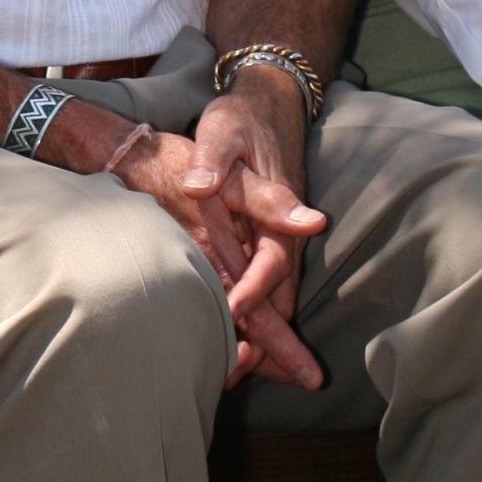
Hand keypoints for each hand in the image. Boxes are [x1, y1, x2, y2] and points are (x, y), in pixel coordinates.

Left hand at [184, 69, 325, 388]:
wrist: (267, 104)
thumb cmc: (239, 120)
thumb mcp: (223, 133)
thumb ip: (212, 162)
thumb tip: (199, 186)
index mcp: (274, 213)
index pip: (269, 265)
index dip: (251, 293)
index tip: (231, 316)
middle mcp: (282, 235)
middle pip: (280, 298)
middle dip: (272, 343)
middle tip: (246, 376)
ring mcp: (276, 241)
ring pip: (276, 300)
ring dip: (269, 340)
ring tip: (246, 377)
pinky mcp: (266, 242)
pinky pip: (267, 290)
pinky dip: (261, 321)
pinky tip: (246, 346)